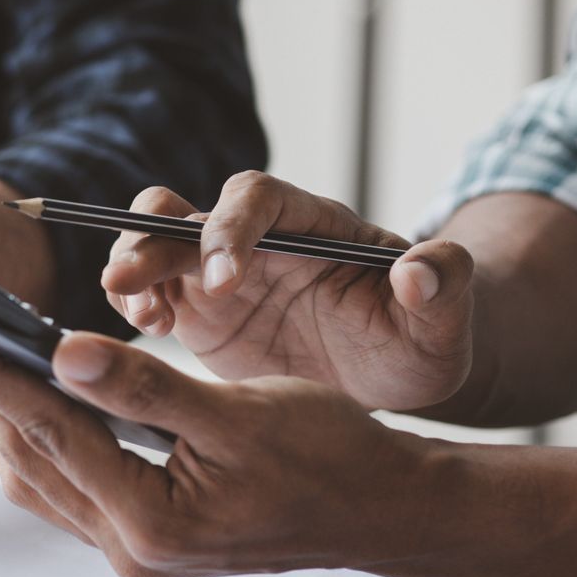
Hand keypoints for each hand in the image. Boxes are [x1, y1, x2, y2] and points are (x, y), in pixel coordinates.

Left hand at [0, 327, 436, 576]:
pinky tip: (28, 399)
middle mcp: (133, 550)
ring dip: (4, 419)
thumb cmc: (330, 455)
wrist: (383, 512)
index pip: (49, 432)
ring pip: (43, 479)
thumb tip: (62, 353)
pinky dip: (44, 441)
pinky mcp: (145, 541)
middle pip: (30, 459)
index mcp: (153, 522)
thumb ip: (144, 385)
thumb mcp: (238, 409)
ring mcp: (136, 552)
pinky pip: (71, 488)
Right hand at [102, 173, 474, 411]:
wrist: (390, 377)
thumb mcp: (447, 323)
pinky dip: (132, 306)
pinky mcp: (198, 313)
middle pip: (186, 212)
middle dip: (152, 239)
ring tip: (140, 318)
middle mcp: (257, 239)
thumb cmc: (418, 341)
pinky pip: (147, 295)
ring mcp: (219, 274)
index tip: (226, 281)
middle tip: (129, 282)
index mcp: (312, 225)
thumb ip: (446, 284)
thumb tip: (418, 271)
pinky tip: (145, 335)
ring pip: (153, 244)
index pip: (258, 199)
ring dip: (132, 271)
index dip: (232, 229)